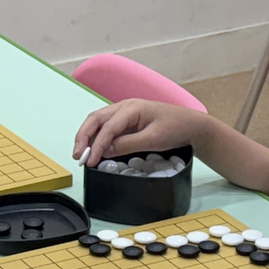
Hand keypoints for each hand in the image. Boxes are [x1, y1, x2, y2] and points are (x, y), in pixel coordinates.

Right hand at [73, 99, 205, 165]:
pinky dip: (97, 137)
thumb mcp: (153, 140)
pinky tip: (93, 148)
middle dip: (83, 137)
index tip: (90, 162)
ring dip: (87, 136)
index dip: (96, 146)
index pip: (107, 128)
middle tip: (77, 156)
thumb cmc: (175, 128)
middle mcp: (124, 107)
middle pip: (95, 119)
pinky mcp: (127, 120)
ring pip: (98, 121)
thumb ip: (128, 145)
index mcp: (131, 108)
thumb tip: (106, 151)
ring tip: (80, 153)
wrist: (191, 124)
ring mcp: (125, 112)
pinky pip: (106, 126)